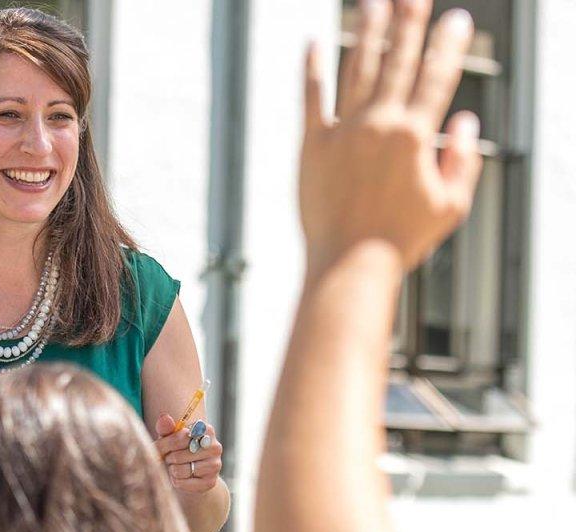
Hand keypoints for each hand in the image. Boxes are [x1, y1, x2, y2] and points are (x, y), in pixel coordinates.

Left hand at [155, 414, 221, 493]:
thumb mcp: (169, 437)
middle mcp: (215, 446)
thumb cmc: (176, 450)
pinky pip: (183, 483)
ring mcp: (215, 465)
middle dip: (168, 458)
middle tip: (169, 459)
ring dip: (172, 470)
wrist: (189, 474)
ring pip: (180, 470)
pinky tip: (181, 477)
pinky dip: (176, 481)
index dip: (164, 444)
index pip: (179, 437)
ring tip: (176, 467)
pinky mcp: (211, 482)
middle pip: (178, 455)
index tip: (160, 447)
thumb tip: (164, 417)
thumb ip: (165, 427)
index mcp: (206, 430)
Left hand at [299, 0, 481, 276]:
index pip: (436, 78)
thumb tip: (463, 120)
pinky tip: (314, 42)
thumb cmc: (401, 240)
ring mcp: (343, 132)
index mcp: (415, 137)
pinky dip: (313, 69)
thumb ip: (461, 159)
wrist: (349, 263)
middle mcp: (379, 125)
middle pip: (397, 62)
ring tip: (373, 2)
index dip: (447, 46)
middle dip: (408, 23)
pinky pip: (311, 99)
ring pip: (357, 70)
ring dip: (366, 32)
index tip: (456, 19)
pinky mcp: (311, 145)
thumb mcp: (450, 205)